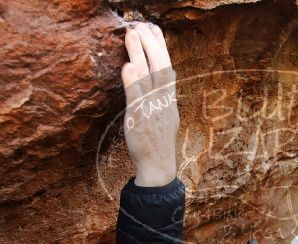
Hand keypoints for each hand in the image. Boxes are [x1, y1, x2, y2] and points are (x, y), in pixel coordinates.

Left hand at [121, 23, 178, 186]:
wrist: (158, 165)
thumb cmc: (158, 141)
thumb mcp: (166, 115)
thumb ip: (163, 95)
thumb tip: (162, 76)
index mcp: (169, 99)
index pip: (167, 66)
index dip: (161, 46)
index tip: (154, 28)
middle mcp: (162, 101)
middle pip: (160, 66)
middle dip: (151, 43)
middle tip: (141, 24)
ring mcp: (151, 109)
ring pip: (148, 76)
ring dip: (139, 53)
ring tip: (131, 34)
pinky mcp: (139, 119)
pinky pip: (136, 97)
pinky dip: (132, 81)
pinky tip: (127, 66)